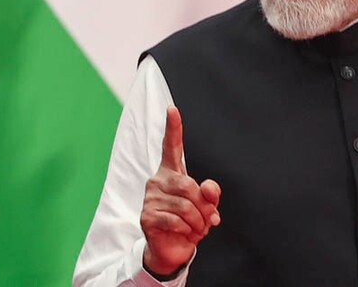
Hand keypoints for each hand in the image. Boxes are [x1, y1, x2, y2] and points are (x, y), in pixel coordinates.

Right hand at [140, 106, 221, 277]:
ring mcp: (149, 197)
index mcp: (172, 173)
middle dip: (204, 207)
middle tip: (206, 220)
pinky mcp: (146, 216)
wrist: (173, 248)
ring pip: (186, 206)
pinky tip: (182, 232)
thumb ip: (210, 194)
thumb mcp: (206, 207)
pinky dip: (187, 230)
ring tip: (195, 229)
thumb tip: (209, 190)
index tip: (172, 109)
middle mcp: (157, 180)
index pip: (171, 147)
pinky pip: (176, 220)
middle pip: (189, 186)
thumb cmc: (189, 222)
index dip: (173, 128)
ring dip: (198, 222)